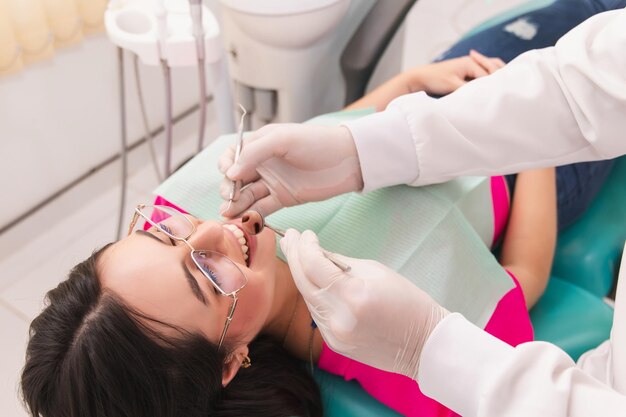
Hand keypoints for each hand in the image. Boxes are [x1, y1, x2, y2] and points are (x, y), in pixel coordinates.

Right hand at [218, 124, 362, 217]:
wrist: (347, 160)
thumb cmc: (315, 142)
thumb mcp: (281, 140)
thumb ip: (254, 154)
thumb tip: (230, 173)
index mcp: (260, 144)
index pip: (233, 155)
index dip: (226, 165)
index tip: (229, 173)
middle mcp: (263, 163)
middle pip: (236, 178)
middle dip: (228, 188)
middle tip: (229, 198)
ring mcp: (272, 182)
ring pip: (247, 195)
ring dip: (236, 205)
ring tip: (228, 215)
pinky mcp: (283, 198)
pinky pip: (262, 208)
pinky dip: (251, 214)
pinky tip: (243, 220)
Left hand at [281, 229, 448, 380]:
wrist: (423, 344)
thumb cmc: (406, 301)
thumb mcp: (375, 271)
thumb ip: (340, 263)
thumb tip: (315, 252)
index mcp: (352, 295)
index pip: (314, 265)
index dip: (305, 247)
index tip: (305, 234)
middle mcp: (338, 317)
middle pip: (303, 282)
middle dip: (294, 256)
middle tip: (289, 236)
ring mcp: (334, 334)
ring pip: (308, 297)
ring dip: (301, 274)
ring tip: (296, 253)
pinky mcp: (334, 343)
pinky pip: (317, 313)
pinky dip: (314, 294)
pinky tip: (312, 279)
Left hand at [406, 50, 504, 95]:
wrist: (420, 78)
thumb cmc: (435, 80)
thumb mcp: (453, 86)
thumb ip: (469, 89)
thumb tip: (484, 94)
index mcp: (470, 63)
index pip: (490, 75)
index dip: (495, 85)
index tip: (503, 96)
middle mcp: (472, 62)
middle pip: (495, 66)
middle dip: (503, 76)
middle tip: (513, 86)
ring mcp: (469, 66)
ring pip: (490, 68)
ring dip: (497, 75)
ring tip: (506, 85)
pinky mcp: (466, 72)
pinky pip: (483, 73)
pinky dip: (490, 77)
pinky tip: (494, 85)